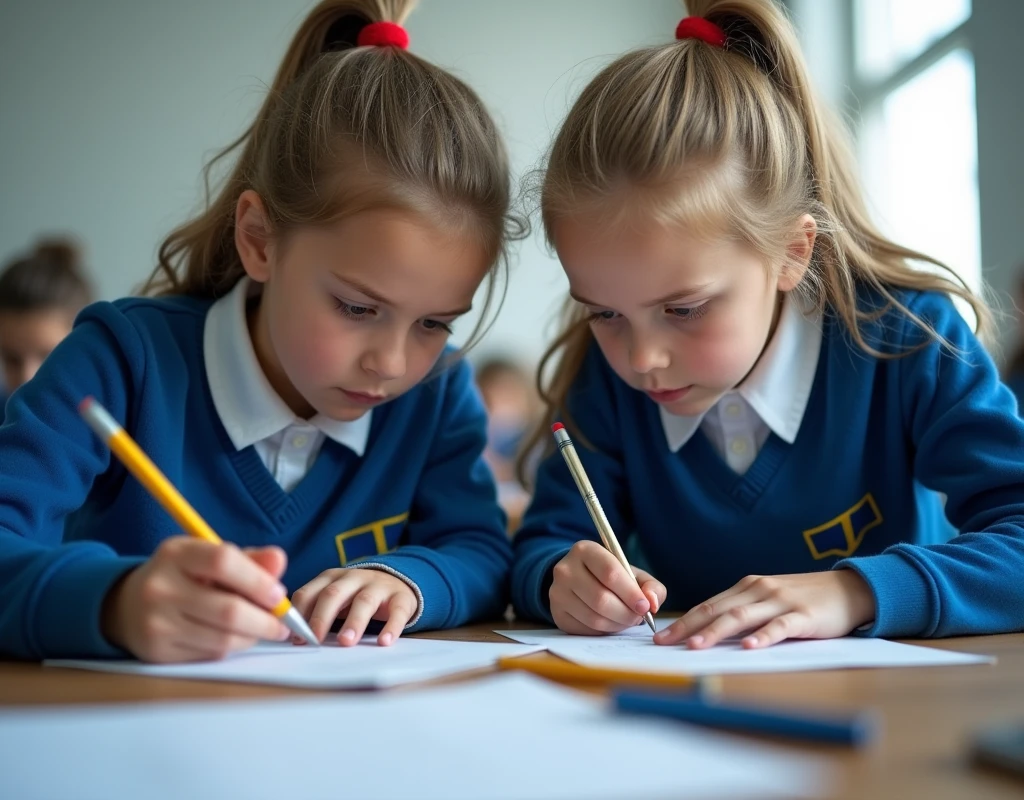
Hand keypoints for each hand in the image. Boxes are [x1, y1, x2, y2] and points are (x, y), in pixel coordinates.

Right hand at [101, 538, 290, 662]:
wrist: (128, 605)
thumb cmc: (183, 577)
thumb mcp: (209, 558)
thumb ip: (248, 560)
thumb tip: (279, 560)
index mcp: (176, 553)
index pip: (223, 561)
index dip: (258, 580)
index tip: (279, 595)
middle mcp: (161, 586)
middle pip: (228, 610)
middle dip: (265, 620)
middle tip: (282, 624)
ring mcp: (156, 622)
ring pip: (223, 638)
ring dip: (252, 636)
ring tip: (262, 629)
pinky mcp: (157, 651)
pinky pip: (210, 653)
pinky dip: (231, 648)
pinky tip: (234, 638)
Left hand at [290, 568, 417, 645]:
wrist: (398, 581)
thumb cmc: (356, 595)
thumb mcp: (335, 596)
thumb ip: (315, 609)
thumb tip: (291, 637)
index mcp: (331, 577)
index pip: (309, 592)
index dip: (299, 615)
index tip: (294, 638)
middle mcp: (353, 577)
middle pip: (333, 593)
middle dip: (322, 617)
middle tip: (314, 641)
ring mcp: (378, 585)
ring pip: (364, 601)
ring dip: (354, 622)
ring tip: (346, 642)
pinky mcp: (401, 597)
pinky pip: (397, 611)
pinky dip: (392, 627)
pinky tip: (384, 642)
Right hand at [549, 540, 665, 634]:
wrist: (579, 580)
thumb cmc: (611, 576)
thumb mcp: (632, 573)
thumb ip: (650, 586)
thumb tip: (652, 603)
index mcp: (585, 550)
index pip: (609, 572)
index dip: (630, 593)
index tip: (645, 606)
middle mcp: (565, 569)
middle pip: (601, 598)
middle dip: (626, 613)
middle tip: (638, 618)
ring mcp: (557, 592)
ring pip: (594, 617)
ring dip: (617, 624)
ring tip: (626, 620)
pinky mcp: (557, 614)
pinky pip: (586, 629)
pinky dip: (604, 631)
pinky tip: (610, 623)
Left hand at [654, 570, 875, 648]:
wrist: (849, 588)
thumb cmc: (805, 598)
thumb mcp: (769, 599)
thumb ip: (744, 610)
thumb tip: (709, 630)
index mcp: (747, 587)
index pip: (708, 605)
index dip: (683, 620)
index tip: (659, 636)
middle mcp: (759, 590)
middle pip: (717, 609)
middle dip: (688, 627)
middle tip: (664, 643)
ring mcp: (781, 602)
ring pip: (741, 616)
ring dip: (716, 631)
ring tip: (695, 646)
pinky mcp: (804, 616)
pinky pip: (779, 627)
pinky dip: (762, 636)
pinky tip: (748, 647)